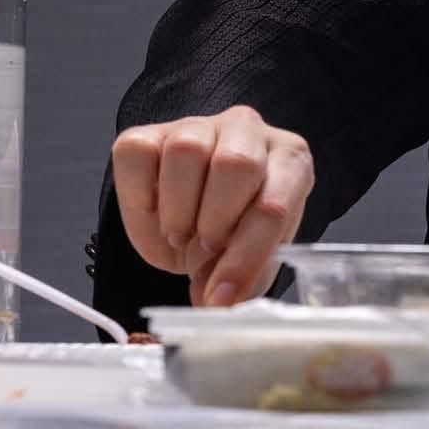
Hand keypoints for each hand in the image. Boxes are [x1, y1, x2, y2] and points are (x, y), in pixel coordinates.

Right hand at [111, 106, 314, 306]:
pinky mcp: (150, 131)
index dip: (244, 257)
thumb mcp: (247, 262)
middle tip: (205, 249)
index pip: (273, 204)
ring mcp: (198, 125)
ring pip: (186, 151)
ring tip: (180, 234)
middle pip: (236, 164)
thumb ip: (240, 281)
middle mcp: (249, 130)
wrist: (194, 220)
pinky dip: (140, 196)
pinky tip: (155, 212)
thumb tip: (218, 304)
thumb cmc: (231, 236)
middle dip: (215, 221)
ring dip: (178, 210)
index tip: (221, 294)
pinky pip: (140, 152)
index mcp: (289, 161)